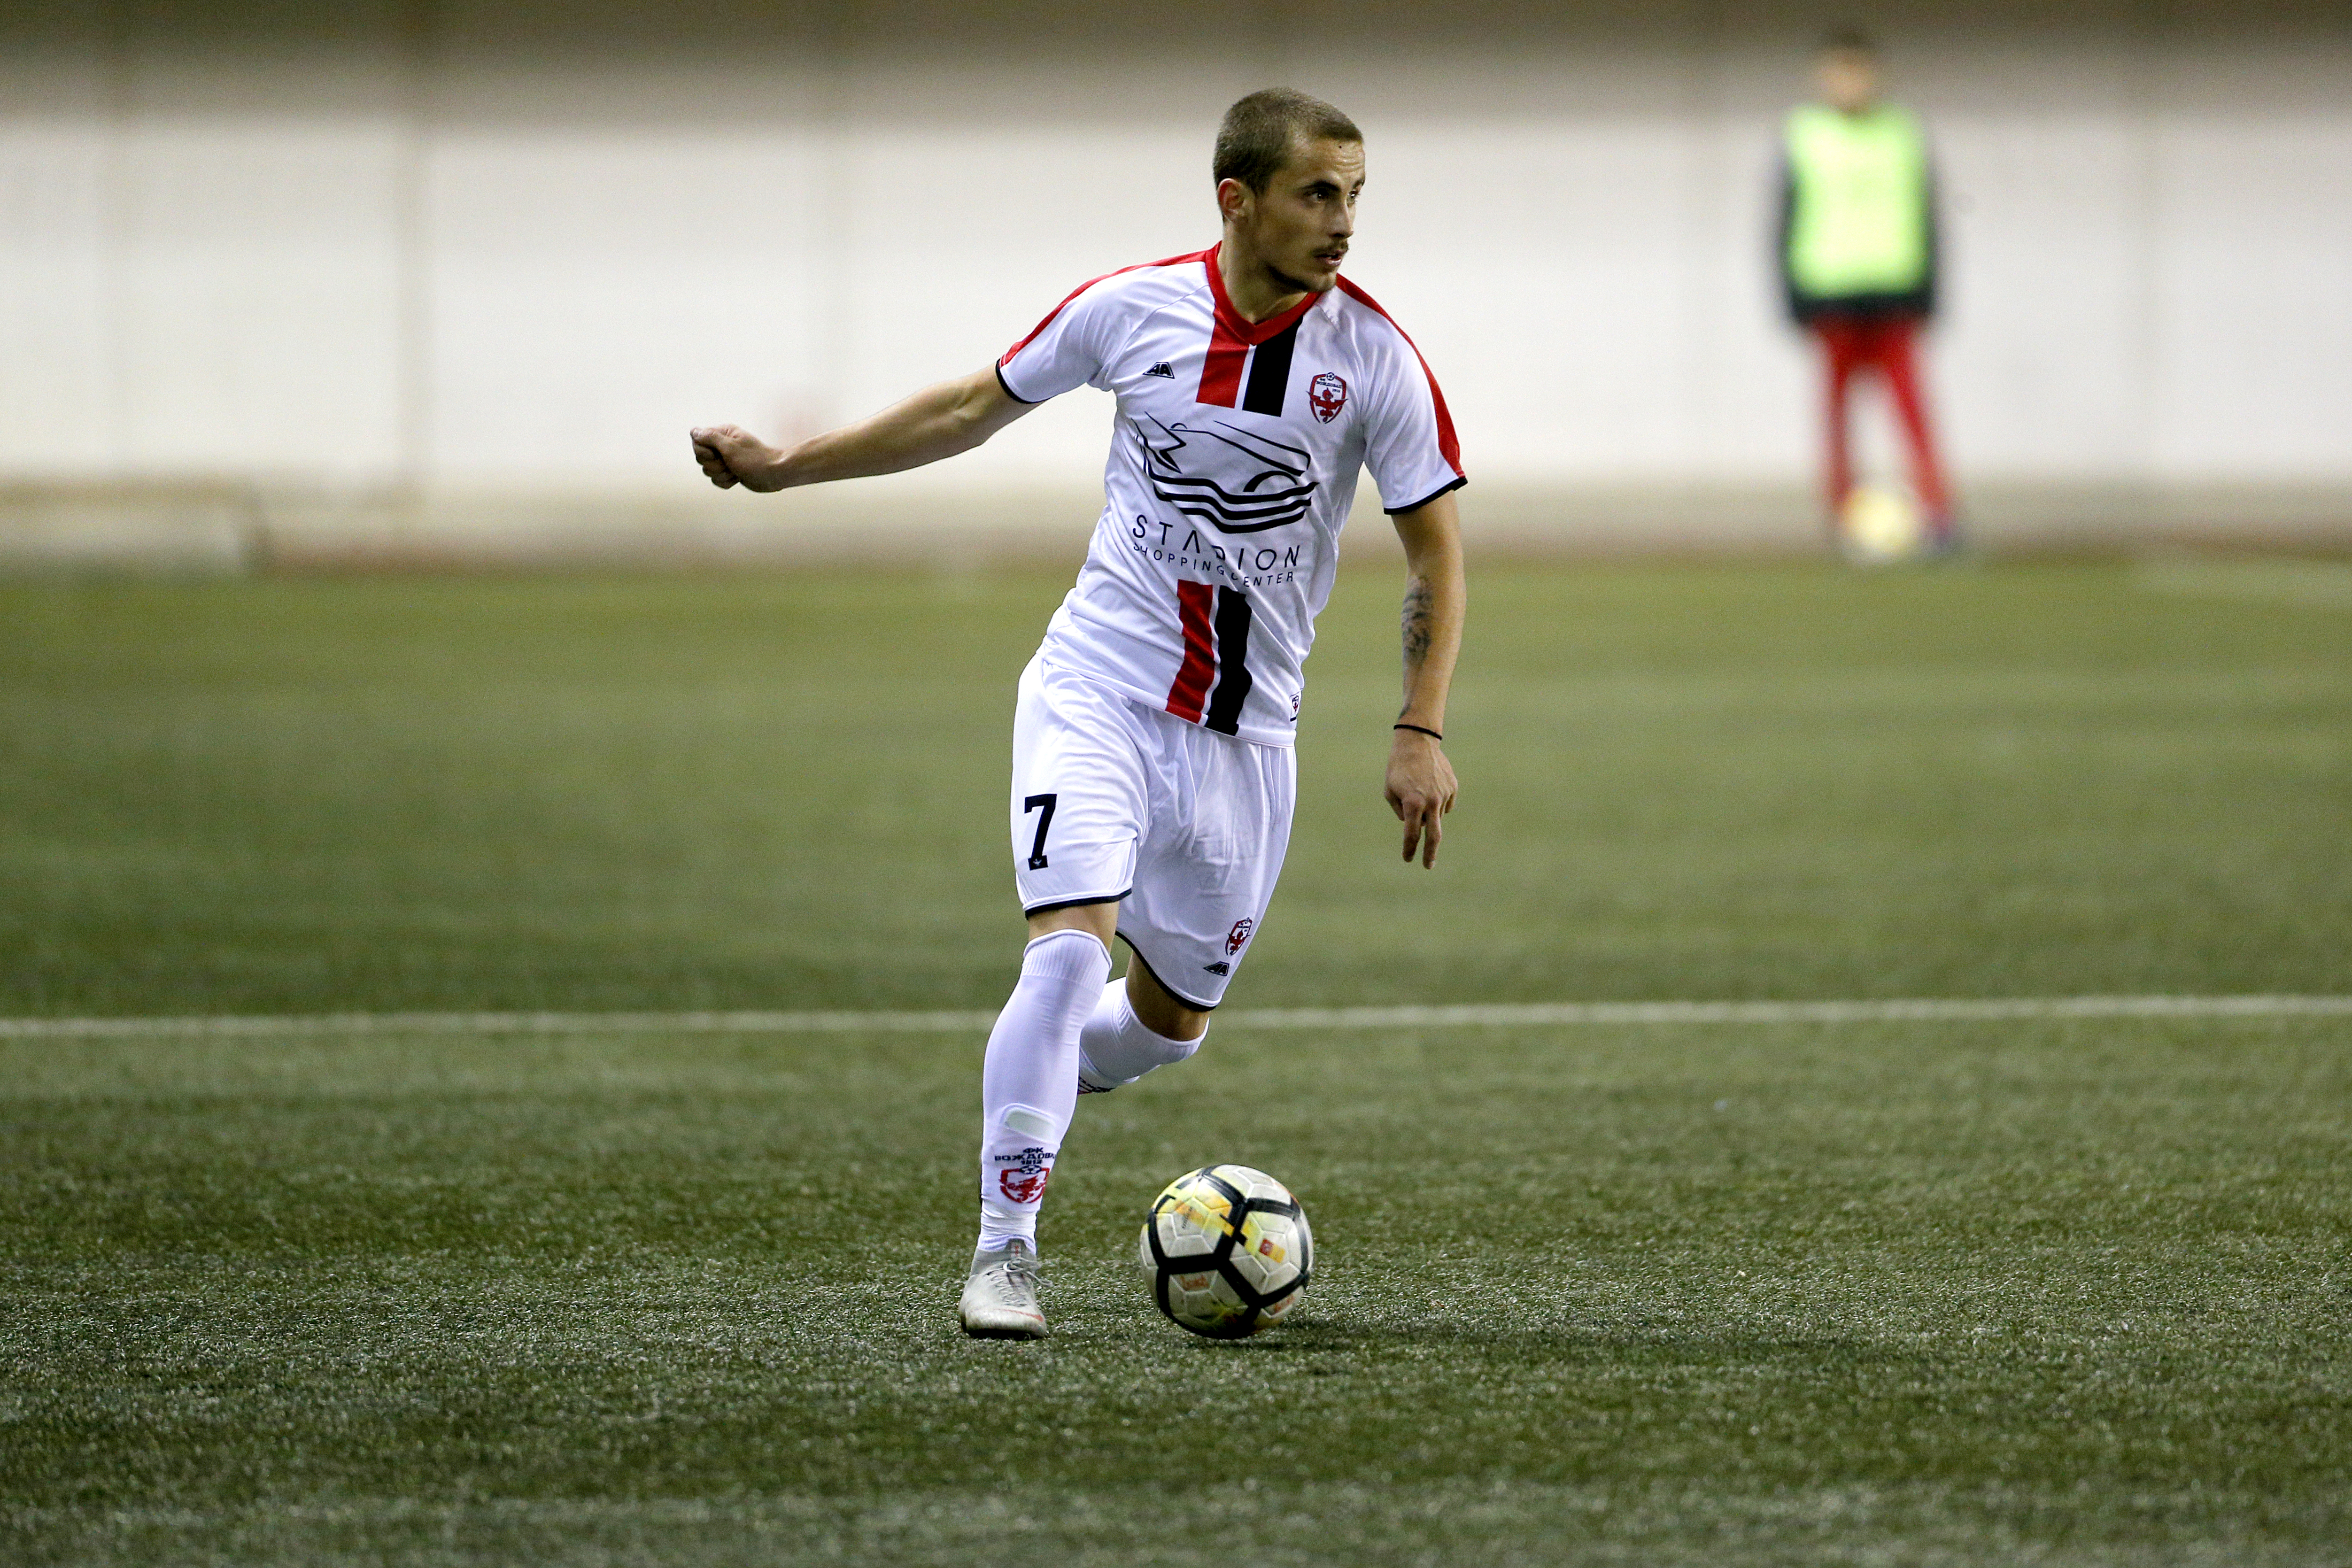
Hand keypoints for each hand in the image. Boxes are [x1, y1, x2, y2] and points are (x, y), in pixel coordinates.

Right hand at [690, 425, 785, 491]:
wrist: (774, 474)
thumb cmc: (754, 459)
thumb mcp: (729, 446)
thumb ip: (710, 437)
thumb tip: (694, 431)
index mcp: (722, 434)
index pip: (697, 440)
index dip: (702, 451)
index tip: (716, 454)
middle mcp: (722, 445)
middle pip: (700, 458)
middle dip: (714, 465)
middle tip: (729, 463)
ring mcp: (726, 459)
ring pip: (708, 471)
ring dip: (722, 474)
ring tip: (736, 471)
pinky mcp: (729, 472)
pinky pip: (717, 480)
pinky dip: (726, 482)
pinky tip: (738, 478)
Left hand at [1384, 728, 1457, 868]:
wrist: (1417, 743)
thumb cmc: (1398, 768)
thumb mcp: (1390, 791)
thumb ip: (1400, 812)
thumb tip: (1413, 825)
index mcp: (1412, 804)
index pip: (1411, 834)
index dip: (1409, 849)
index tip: (1408, 859)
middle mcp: (1430, 801)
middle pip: (1434, 836)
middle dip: (1430, 853)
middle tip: (1428, 866)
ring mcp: (1444, 794)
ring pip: (1437, 815)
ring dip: (1428, 812)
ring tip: (1419, 792)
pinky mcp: (1452, 787)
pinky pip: (1445, 804)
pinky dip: (1437, 802)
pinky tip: (1430, 787)